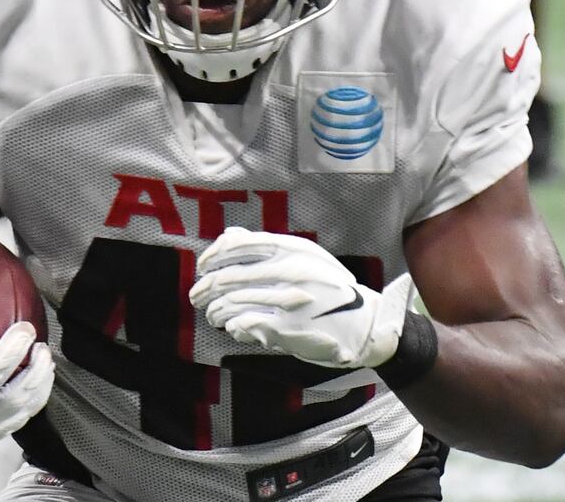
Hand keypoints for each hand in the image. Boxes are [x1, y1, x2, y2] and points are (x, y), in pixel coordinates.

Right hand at [0, 278, 54, 476]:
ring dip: (35, 393)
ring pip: (15, 420)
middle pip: (15, 402)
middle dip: (36, 374)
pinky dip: (20, 408)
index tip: (26, 327)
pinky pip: (4, 428)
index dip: (13, 351)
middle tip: (42, 347)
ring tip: (43, 367)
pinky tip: (21, 389)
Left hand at [189, 227, 415, 369]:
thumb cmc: (330, 290)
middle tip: (196, 296)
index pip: (237, 246)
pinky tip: (233, 328)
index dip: (212, 257)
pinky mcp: (288, 328)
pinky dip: (234, 326)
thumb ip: (266, 247)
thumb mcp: (306, 257)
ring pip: (233, 302)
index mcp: (292, 249)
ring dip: (216, 310)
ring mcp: (287, 300)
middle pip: (229, 277)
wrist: (367, 325)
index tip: (202, 268)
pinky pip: (245, 324)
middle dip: (206, 288)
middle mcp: (288, 271)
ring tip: (212, 314)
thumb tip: (227, 236)